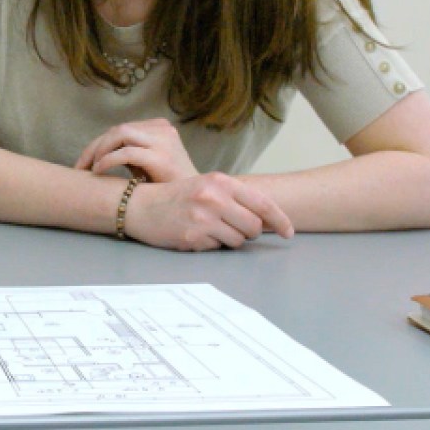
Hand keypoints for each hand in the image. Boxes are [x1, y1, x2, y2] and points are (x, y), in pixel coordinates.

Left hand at [75, 118, 198, 184]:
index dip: (99, 143)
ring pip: (119, 134)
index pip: (121, 129)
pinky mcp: (162, 156)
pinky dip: (108, 160)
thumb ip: (129, 153)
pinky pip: (126, 152)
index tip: (85, 162)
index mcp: (159, 128)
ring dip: (99, 150)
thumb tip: (97, 154)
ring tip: (89, 168)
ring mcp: (163, 140)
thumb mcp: (148, 163)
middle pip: (117, 129)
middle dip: (95, 147)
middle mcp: (162, 129)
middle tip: (80, 166)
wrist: (194, 201)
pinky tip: (99, 171)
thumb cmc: (168, 186)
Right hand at [121, 172, 294, 250]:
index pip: (262, 204)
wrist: (141, 206)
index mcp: (220, 182)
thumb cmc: (177, 197)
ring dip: (229, 240)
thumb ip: (235, 198)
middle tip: (235, 229)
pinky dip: (211, 245)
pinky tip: (196, 234)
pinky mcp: (193, 236)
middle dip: (249, 232)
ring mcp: (203, 218)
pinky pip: (217, 248)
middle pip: (253, 226)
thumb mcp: (207, 187)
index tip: (288, 232)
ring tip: (210, 230)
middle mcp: (214, 197)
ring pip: (238, 240)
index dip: (280, 220)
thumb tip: (267, 219)